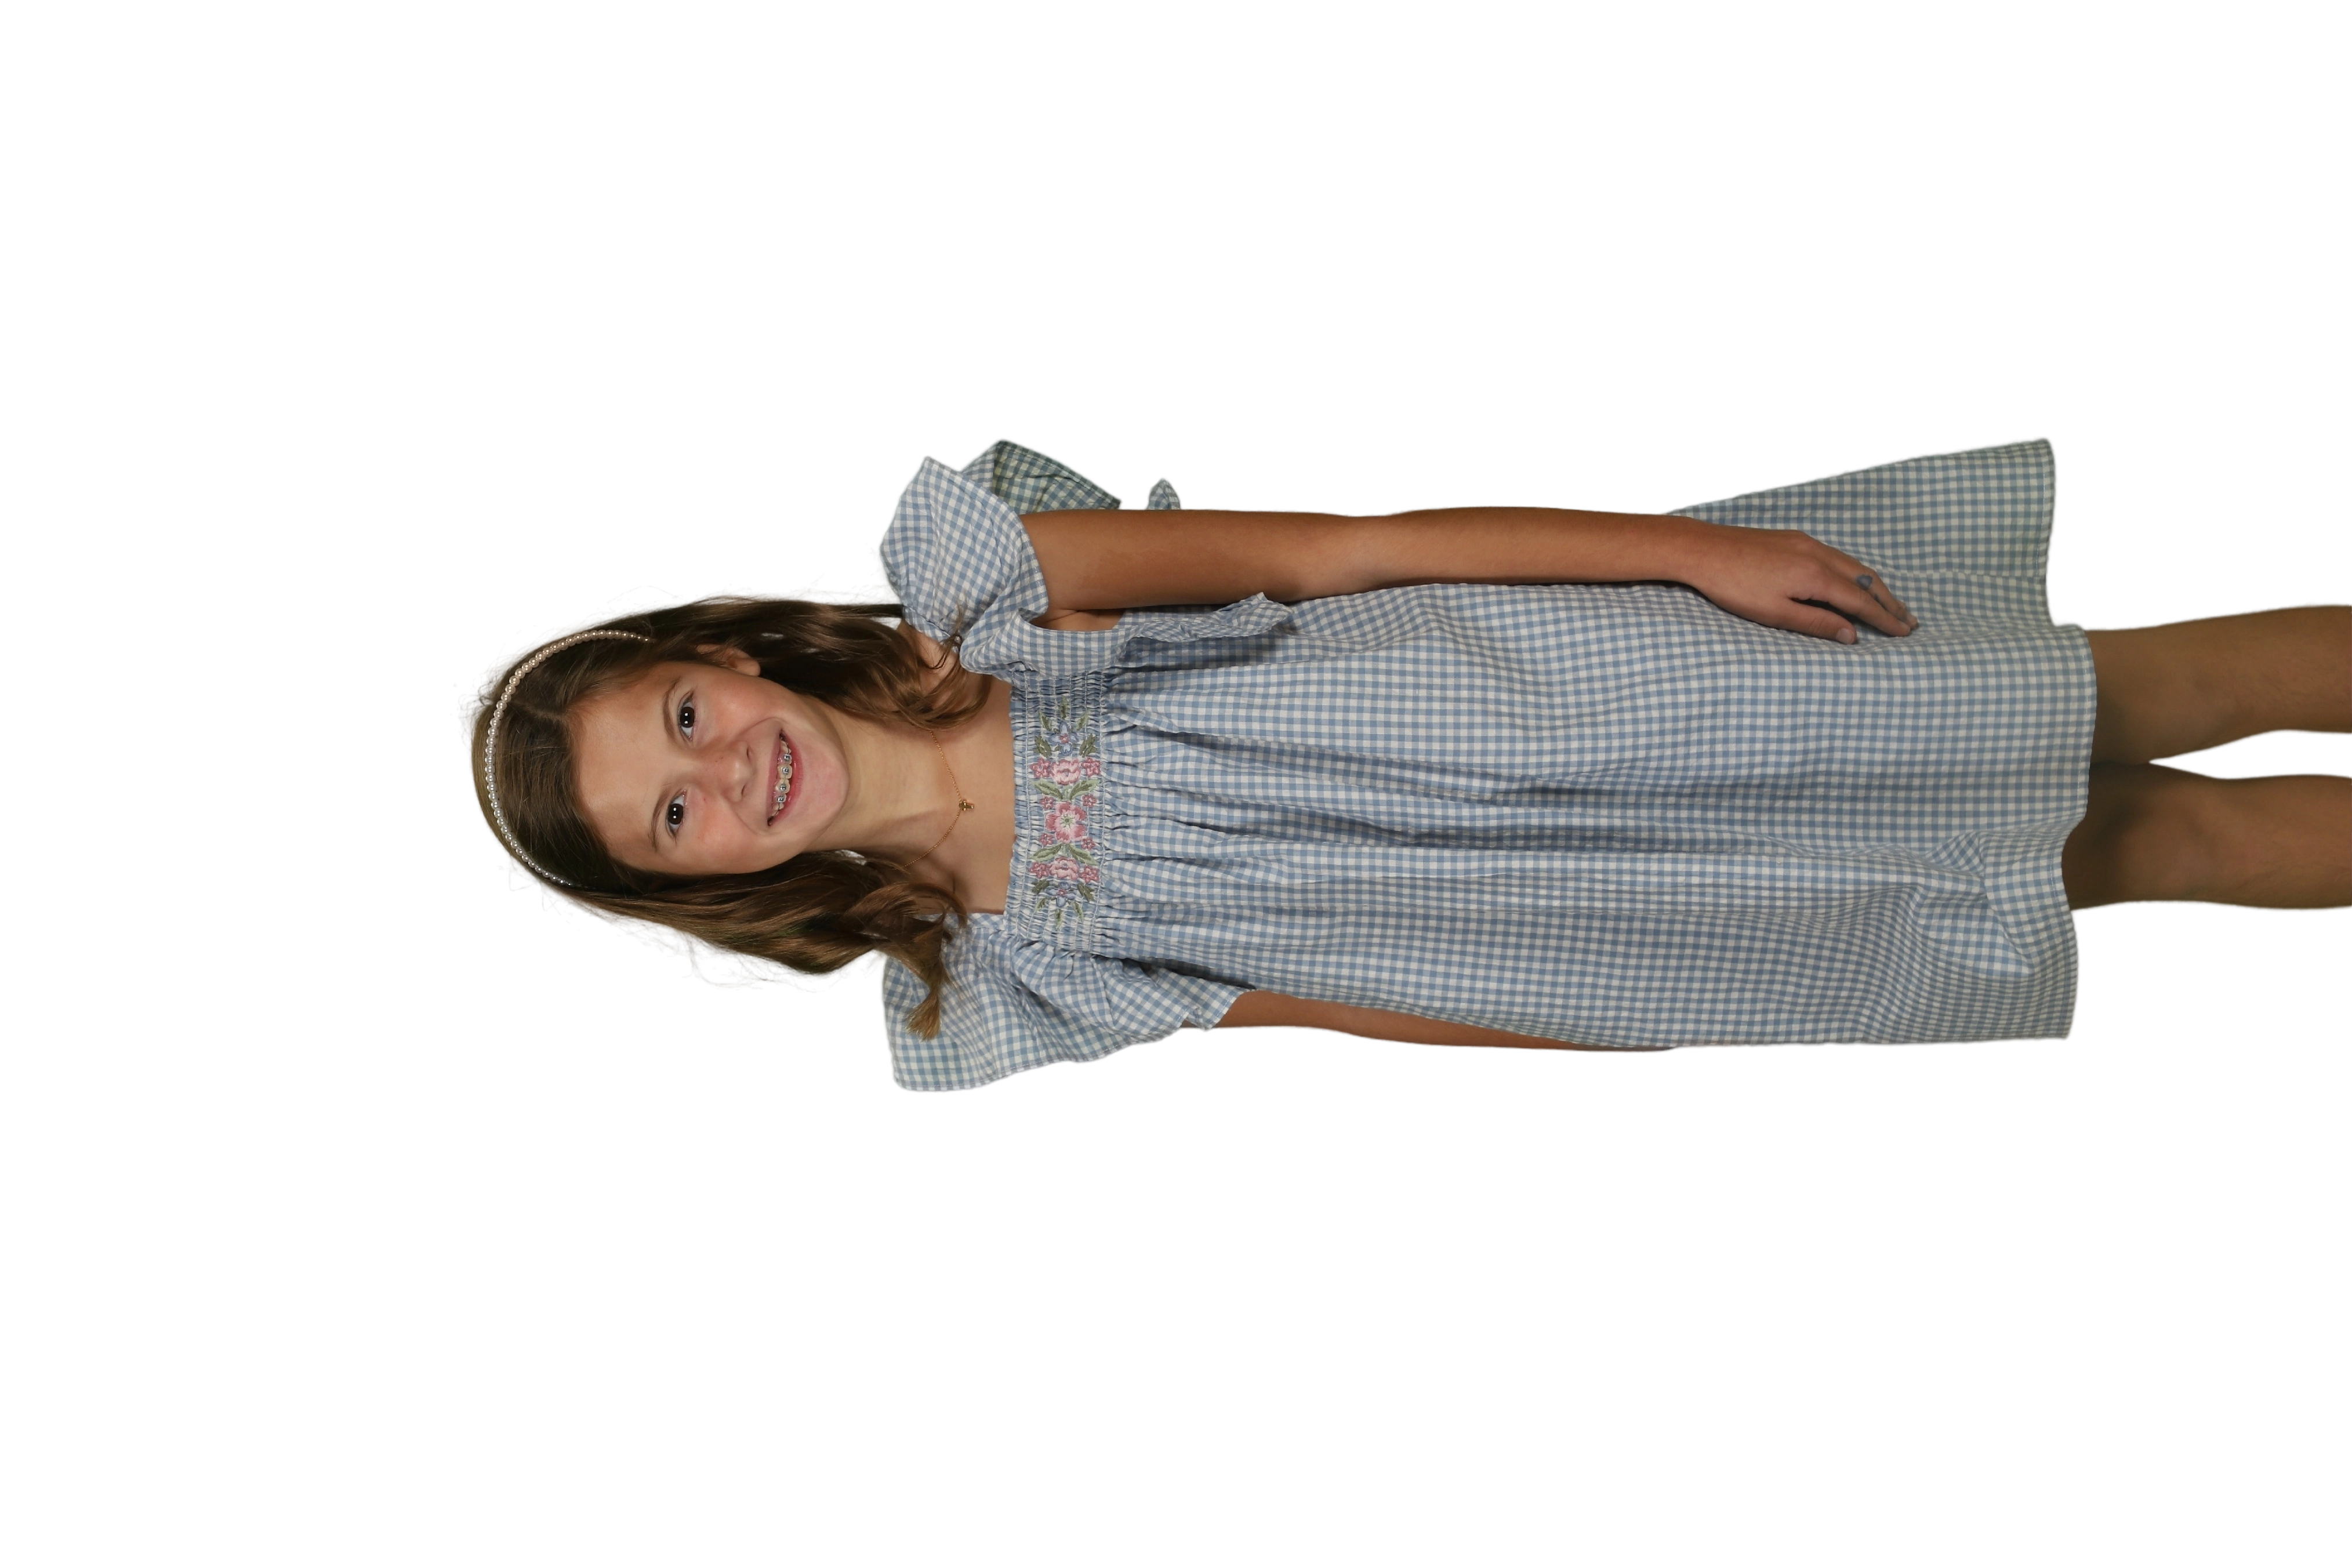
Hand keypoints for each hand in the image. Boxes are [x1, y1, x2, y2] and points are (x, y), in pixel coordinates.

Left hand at [1675, 521, 1918, 643]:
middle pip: (1865, 579)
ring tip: (1891, 603)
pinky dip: (1854, 572)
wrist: (1702, 549)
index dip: (1884, 618)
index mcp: (1816, 575)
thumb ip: (1816, 623)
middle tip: (1910, 620)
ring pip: (1852, 565)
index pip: (1860, 601)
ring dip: (1874, 585)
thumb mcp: (1775, 613)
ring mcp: (1807, 542)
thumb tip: (1851, 636)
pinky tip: (1855, 582)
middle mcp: (1818, 554)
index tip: (1903, 632)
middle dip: (1889, 601)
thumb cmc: (1733, 586)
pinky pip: (1836, 556)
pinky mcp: (1794, 539)